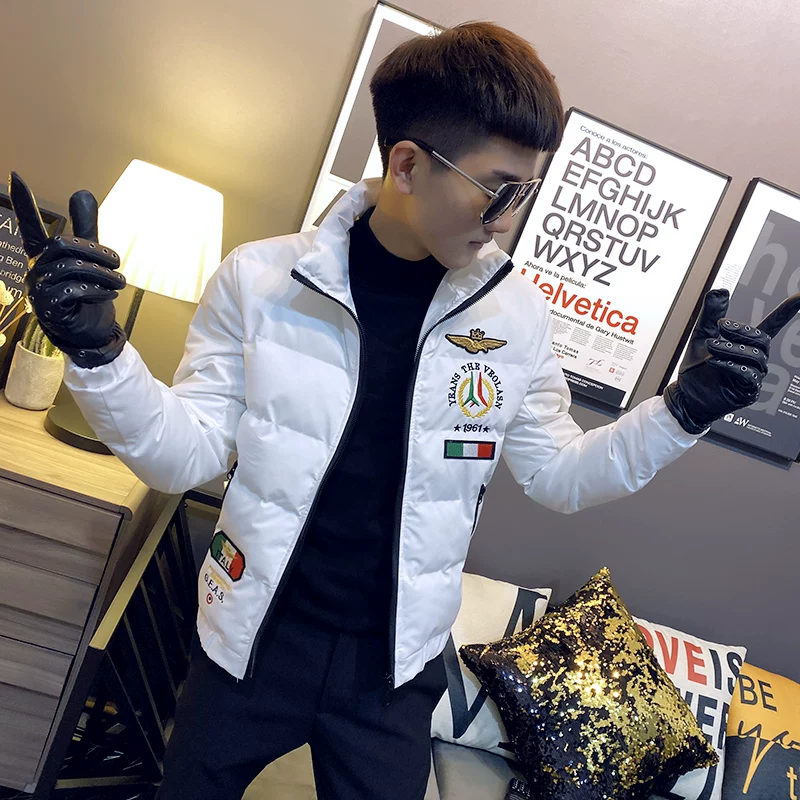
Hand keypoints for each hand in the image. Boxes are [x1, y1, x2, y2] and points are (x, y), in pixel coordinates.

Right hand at [8, 171, 126, 367]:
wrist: (93, 333)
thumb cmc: (89, 296)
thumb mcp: (92, 259)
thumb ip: (86, 228)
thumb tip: (82, 192)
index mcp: (44, 257)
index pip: (31, 228)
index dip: (24, 205)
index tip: (15, 177)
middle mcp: (37, 271)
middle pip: (62, 245)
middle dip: (95, 250)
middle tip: (117, 261)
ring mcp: (40, 290)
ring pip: (71, 267)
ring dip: (102, 273)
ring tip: (118, 282)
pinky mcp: (49, 308)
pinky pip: (73, 290)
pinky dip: (96, 290)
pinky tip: (106, 295)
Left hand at [664, 288, 799, 433]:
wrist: (686, 396)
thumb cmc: (696, 370)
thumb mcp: (700, 336)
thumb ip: (710, 314)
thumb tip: (720, 291)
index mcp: (746, 344)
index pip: (771, 326)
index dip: (785, 312)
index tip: (799, 298)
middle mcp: (753, 359)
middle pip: (762, 340)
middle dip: (741, 330)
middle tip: (721, 326)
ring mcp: (753, 376)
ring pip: (754, 357)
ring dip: (731, 348)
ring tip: (711, 347)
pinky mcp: (747, 391)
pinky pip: (747, 375)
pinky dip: (729, 365)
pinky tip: (713, 362)